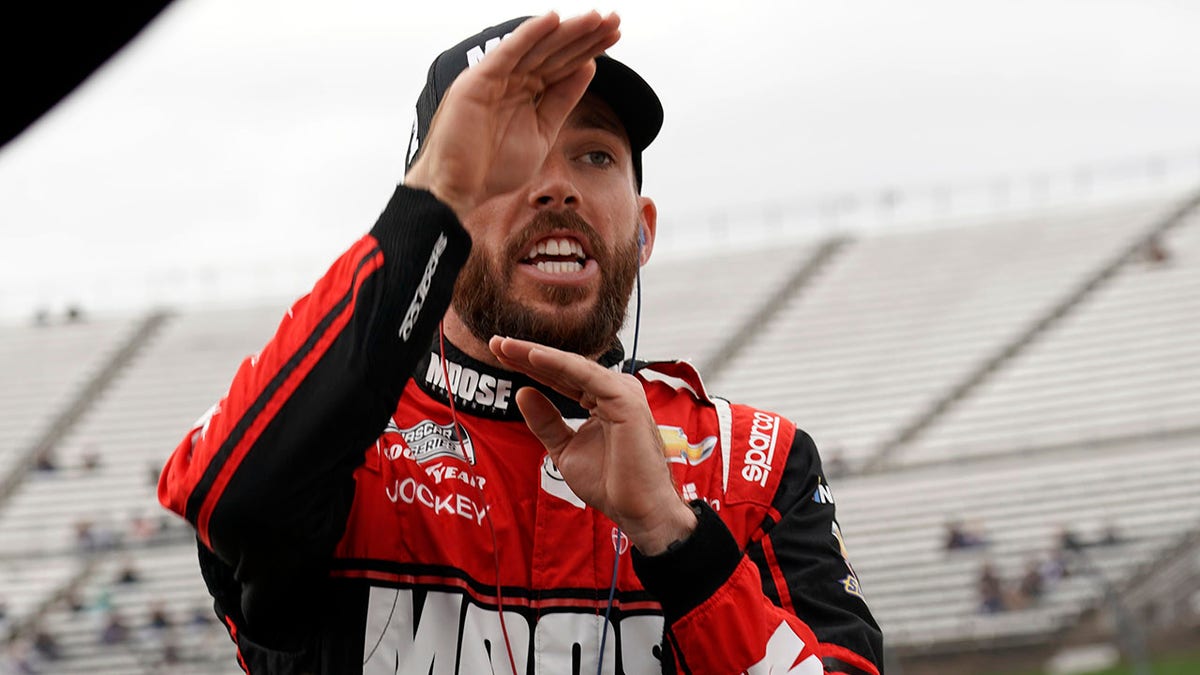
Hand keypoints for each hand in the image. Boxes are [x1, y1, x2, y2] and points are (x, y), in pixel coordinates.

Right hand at [405, 12, 620, 218]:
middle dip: (584, 36)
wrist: (461, 190)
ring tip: (595, 18)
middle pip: (554, 52)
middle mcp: (512, 79)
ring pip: (536, 48)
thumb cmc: (495, 168)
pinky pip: (508, 53)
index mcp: (527, 91)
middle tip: (614, 19)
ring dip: (566, 31)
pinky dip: (529, 35)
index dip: (589, 49)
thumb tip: (589, 67)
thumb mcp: (542, 131)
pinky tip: (553, 20)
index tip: (615, 35)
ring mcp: (495, 78)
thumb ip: (562, 100)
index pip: (563, 64)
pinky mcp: (478, 81)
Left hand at [489, 336, 696, 554]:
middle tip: (494, 342)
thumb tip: (522, 393)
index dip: (528, 366)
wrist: (636, 509)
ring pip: (571, 365)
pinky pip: (585, 376)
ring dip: (537, 354)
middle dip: (527, 353)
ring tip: (506, 346)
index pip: (559, 377)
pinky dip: (558, 364)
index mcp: (600, 399)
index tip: (498, 355)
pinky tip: (533, 356)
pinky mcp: (624, 398)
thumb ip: (546, 422)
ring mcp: (620, 391)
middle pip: (563, 366)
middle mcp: (612, 390)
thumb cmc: (609, 483)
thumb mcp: (565, 449)